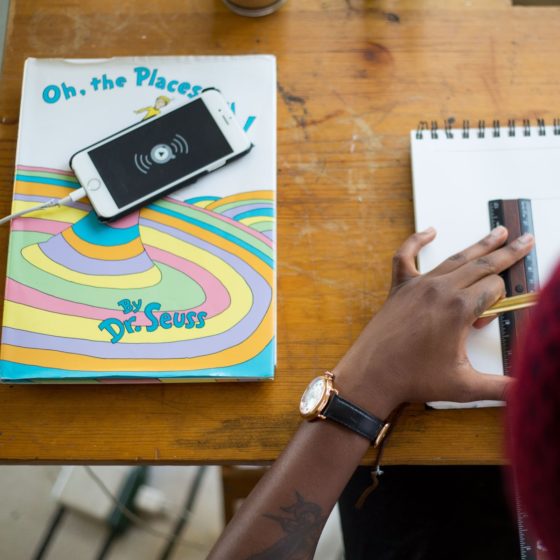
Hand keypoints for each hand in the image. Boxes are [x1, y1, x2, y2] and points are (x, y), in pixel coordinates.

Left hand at [333, 226, 534, 418]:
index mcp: (459, 310)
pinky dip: (417, 241)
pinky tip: (430, 231)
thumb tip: (525, 391)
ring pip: (455, 258)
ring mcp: (418, 285)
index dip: (500, 302)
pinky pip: (405, 256)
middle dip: (508, 253)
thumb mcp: (464, 386)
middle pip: (482, 265)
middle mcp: (440, 290)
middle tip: (526, 239)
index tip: (489, 319)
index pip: (495, 289)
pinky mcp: (400, 287)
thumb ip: (501, 387)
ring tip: (498, 232)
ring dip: (479, 245)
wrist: (373, 375)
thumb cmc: (414, 379)